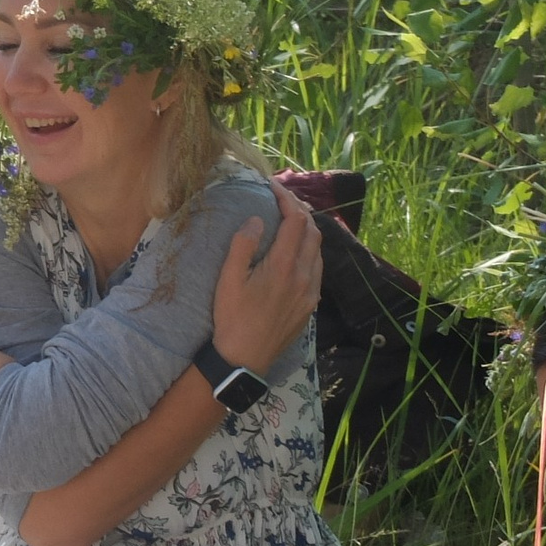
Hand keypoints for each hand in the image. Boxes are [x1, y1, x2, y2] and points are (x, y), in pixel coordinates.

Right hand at [210, 186, 323, 371]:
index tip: (272, 187)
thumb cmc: (231, 317)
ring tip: (289, 220)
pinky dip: (309, 251)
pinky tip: (295, 252)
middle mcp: (304, 276)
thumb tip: (256, 219)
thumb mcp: (228, 279)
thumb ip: (243, 246)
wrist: (245, 358)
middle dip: (299, 210)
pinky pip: (317, 269)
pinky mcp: (310, 304)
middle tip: (280, 199)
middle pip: (312, 232)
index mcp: (283, 266)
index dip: (287, 199)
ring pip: (318, 250)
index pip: (295, 221)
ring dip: (307, 230)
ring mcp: (310, 291)